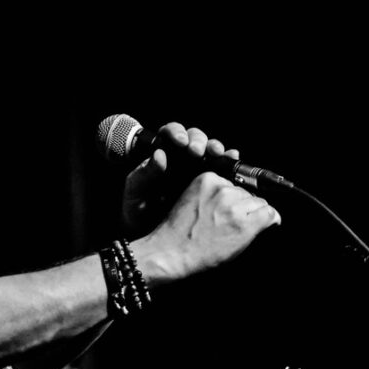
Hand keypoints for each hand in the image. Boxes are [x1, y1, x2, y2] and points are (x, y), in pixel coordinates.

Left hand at [122, 123, 238, 233]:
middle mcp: (181, 159)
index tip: (181, 142)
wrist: (149, 235)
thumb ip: (145, 172)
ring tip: (217, 153)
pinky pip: (222, 169)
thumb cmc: (137, 209)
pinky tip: (232, 159)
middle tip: (196, 151)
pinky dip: (229, 161)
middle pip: (195, 139)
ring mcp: (197, 170)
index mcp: (162, 154)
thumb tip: (159, 155)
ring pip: (210, 151)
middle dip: (199, 141)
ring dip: (215, 148)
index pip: (171, 133)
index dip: (177, 132)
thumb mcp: (136, 189)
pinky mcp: (209, 184)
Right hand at [139, 171, 280, 281]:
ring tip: (239, 228)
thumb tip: (238, 190)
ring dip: (255, 214)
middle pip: (247, 192)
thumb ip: (212, 191)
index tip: (228, 210)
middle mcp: (222, 189)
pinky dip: (271, 220)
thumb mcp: (191, 199)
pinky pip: (269, 214)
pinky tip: (269, 225)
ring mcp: (234, 206)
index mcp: (207, 179)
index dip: (233, 198)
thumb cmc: (178, 231)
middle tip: (230, 223)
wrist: (172, 252)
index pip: (234, 182)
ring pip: (260, 203)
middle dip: (243, 206)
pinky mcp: (244, 223)